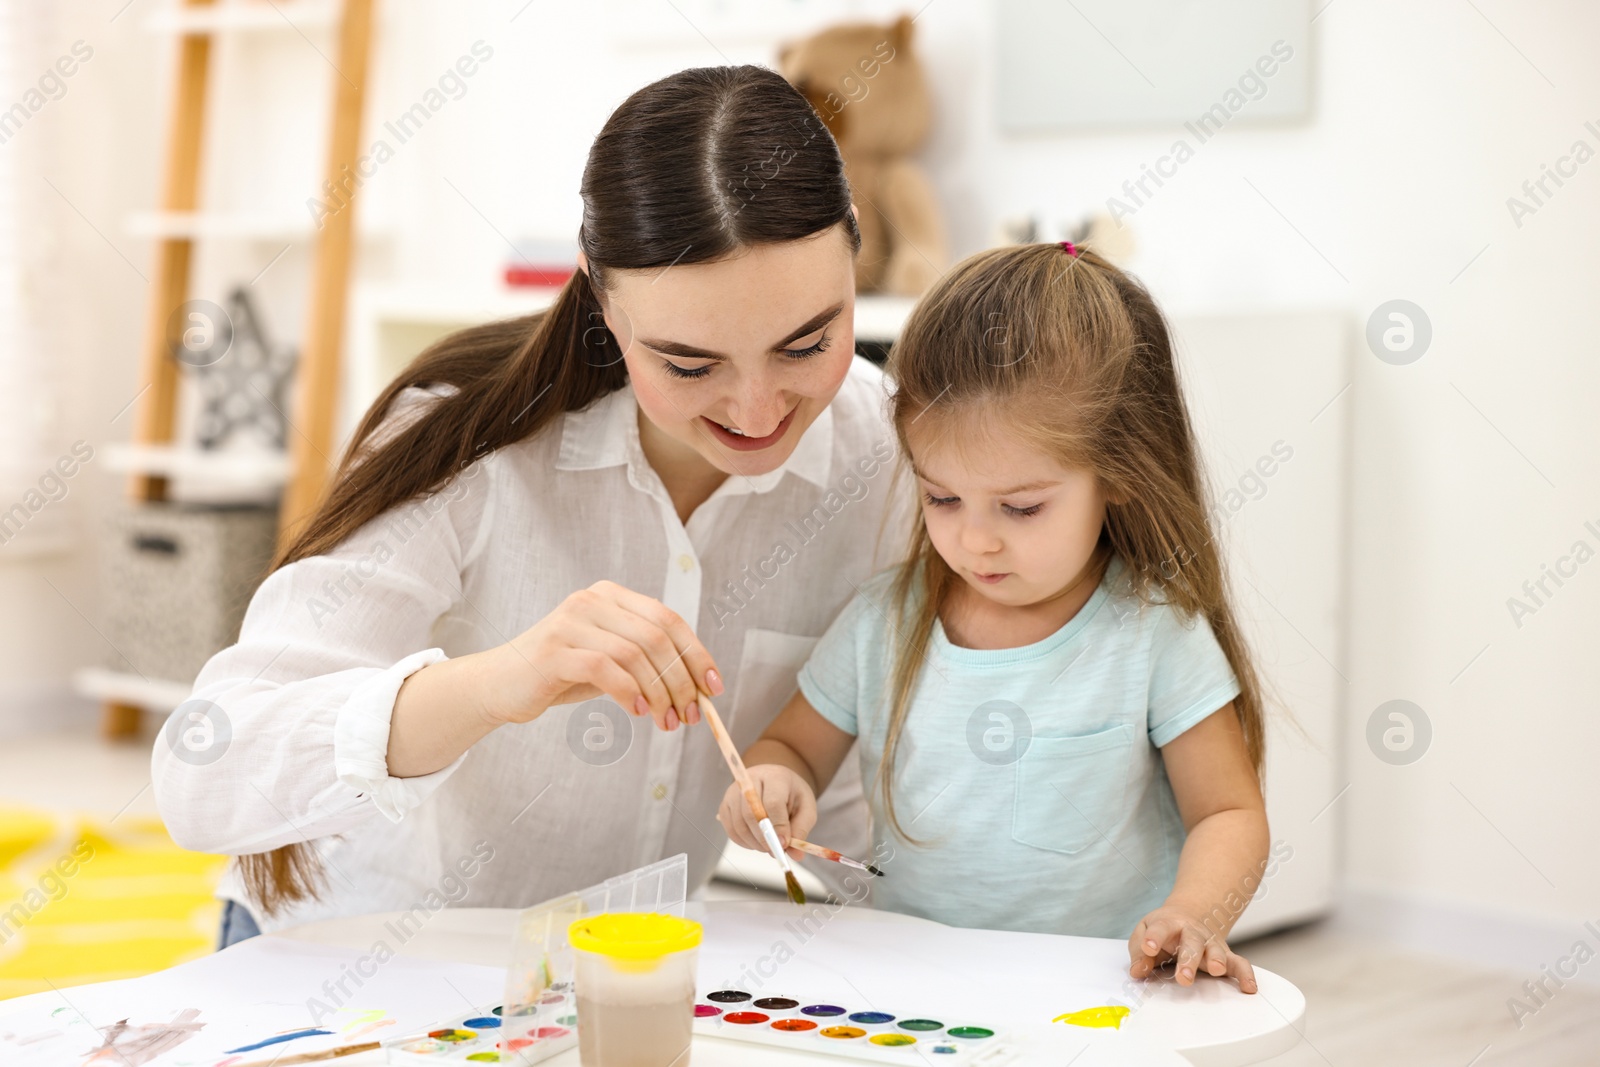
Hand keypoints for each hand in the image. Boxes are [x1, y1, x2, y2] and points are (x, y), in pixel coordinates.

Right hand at [480, 580, 721, 731]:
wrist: (499, 685)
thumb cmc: (560, 675)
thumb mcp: (610, 662)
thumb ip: (646, 663)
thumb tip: (698, 688)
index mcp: (610, 596)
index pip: (668, 619)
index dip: (697, 654)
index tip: (714, 688)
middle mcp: (591, 601)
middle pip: (657, 638)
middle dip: (681, 681)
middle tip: (691, 715)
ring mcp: (570, 622)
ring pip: (635, 655)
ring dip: (659, 694)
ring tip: (666, 722)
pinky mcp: (553, 650)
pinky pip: (605, 669)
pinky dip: (629, 693)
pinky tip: (638, 713)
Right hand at [716, 764, 815, 860]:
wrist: (776, 783)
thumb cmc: (792, 796)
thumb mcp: (806, 809)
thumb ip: (801, 830)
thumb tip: (795, 855)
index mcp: (775, 777)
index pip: (772, 803)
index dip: (778, 827)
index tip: (784, 844)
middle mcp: (750, 780)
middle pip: (751, 813)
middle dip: (764, 838)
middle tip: (775, 851)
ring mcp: (733, 792)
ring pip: (739, 824)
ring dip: (754, 842)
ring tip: (768, 846)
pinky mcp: (725, 804)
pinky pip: (731, 829)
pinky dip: (743, 842)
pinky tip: (756, 842)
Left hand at [1127, 906, 1257, 992]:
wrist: (1189, 914)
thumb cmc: (1164, 929)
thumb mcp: (1144, 932)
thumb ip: (1139, 952)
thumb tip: (1137, 972)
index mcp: (1169, 923)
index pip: (1160, 928)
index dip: (1153, 938)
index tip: (1148, 947)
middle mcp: (1192, 932)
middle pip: (1191, 942)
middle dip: (1188, 960)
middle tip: (1183, 977)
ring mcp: (1210, 943)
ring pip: (1216, 950)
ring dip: (1216, 960)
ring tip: (1216, 970)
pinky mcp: (1225, 956)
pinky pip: (1239, 964)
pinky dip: (1246, 975)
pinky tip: (1249, 988)